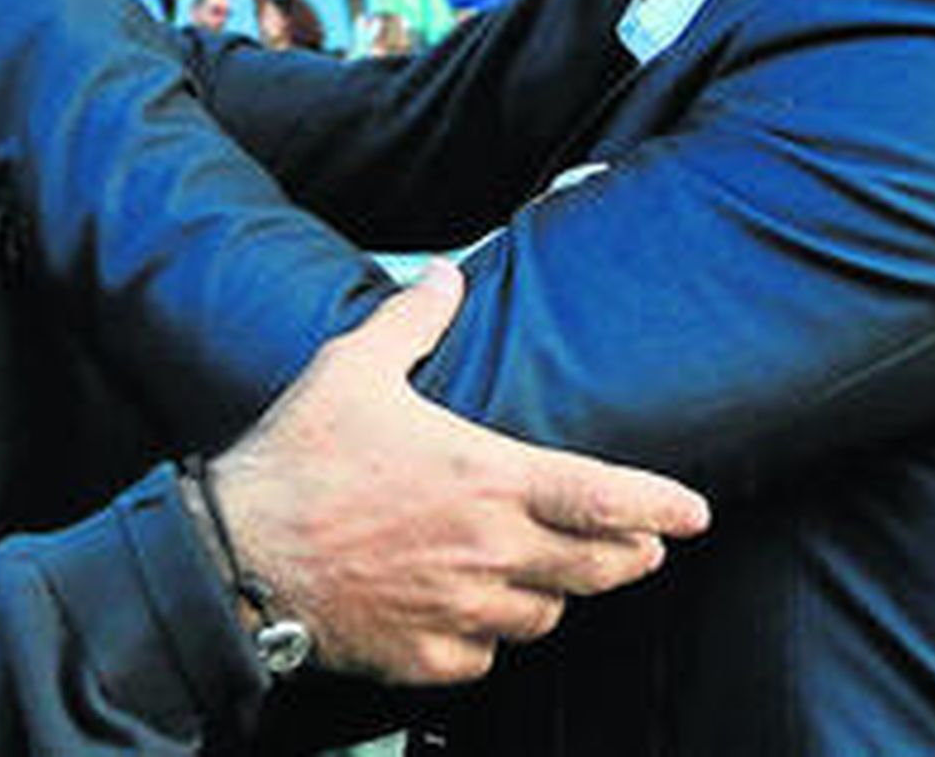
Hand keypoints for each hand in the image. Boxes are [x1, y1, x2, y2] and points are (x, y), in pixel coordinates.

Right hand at [211, 261, 709, 684]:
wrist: (238, 555)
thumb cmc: (299, 457)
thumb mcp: (354, 367)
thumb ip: (413, 320)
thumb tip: (446, 275)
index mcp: (486, 479)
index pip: (603, 497)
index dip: (661, 505)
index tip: (696, 512)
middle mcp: (490, 552)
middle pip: (598, 568)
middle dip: (629, 555)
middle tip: (639, 544)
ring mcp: (462, 612)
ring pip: (545, 615)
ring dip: (555, 593)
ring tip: (543, 571)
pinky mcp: (428, 659)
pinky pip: (487, 656)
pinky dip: (489, 635)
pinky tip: (468, 611)